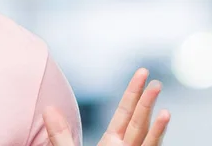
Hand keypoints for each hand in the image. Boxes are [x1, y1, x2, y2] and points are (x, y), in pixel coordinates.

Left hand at [43, 69, 170, 145]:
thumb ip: (60, 133)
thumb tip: (47, 108)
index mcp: (113, 142)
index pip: (125, 113)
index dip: (133, 94)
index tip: (141, 74)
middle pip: (138, 119)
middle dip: (145, 98)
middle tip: (150, 76)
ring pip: (145, 132)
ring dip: (153, 113)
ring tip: (158, 92)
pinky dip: (157, 133)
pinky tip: (164, 118)